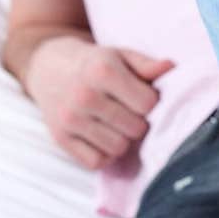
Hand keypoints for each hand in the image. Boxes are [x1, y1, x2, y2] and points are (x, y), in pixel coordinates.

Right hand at [24, 36, 174, 170]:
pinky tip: (101, 136)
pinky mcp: (59, 139)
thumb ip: (146, 65)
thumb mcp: (120, 56)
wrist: (48, 68)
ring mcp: (69, 119)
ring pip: (118, 148)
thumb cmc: (94, 64)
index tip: (141, 96)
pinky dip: (104, 154)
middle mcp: (84, 96)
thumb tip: (170, 67)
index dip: (151, 102)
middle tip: (128, 111)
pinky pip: (96, 162)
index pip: (148, 104)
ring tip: (115, 124)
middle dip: (138, 122)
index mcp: (102, 71)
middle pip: (135, 129)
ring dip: (122, 139)